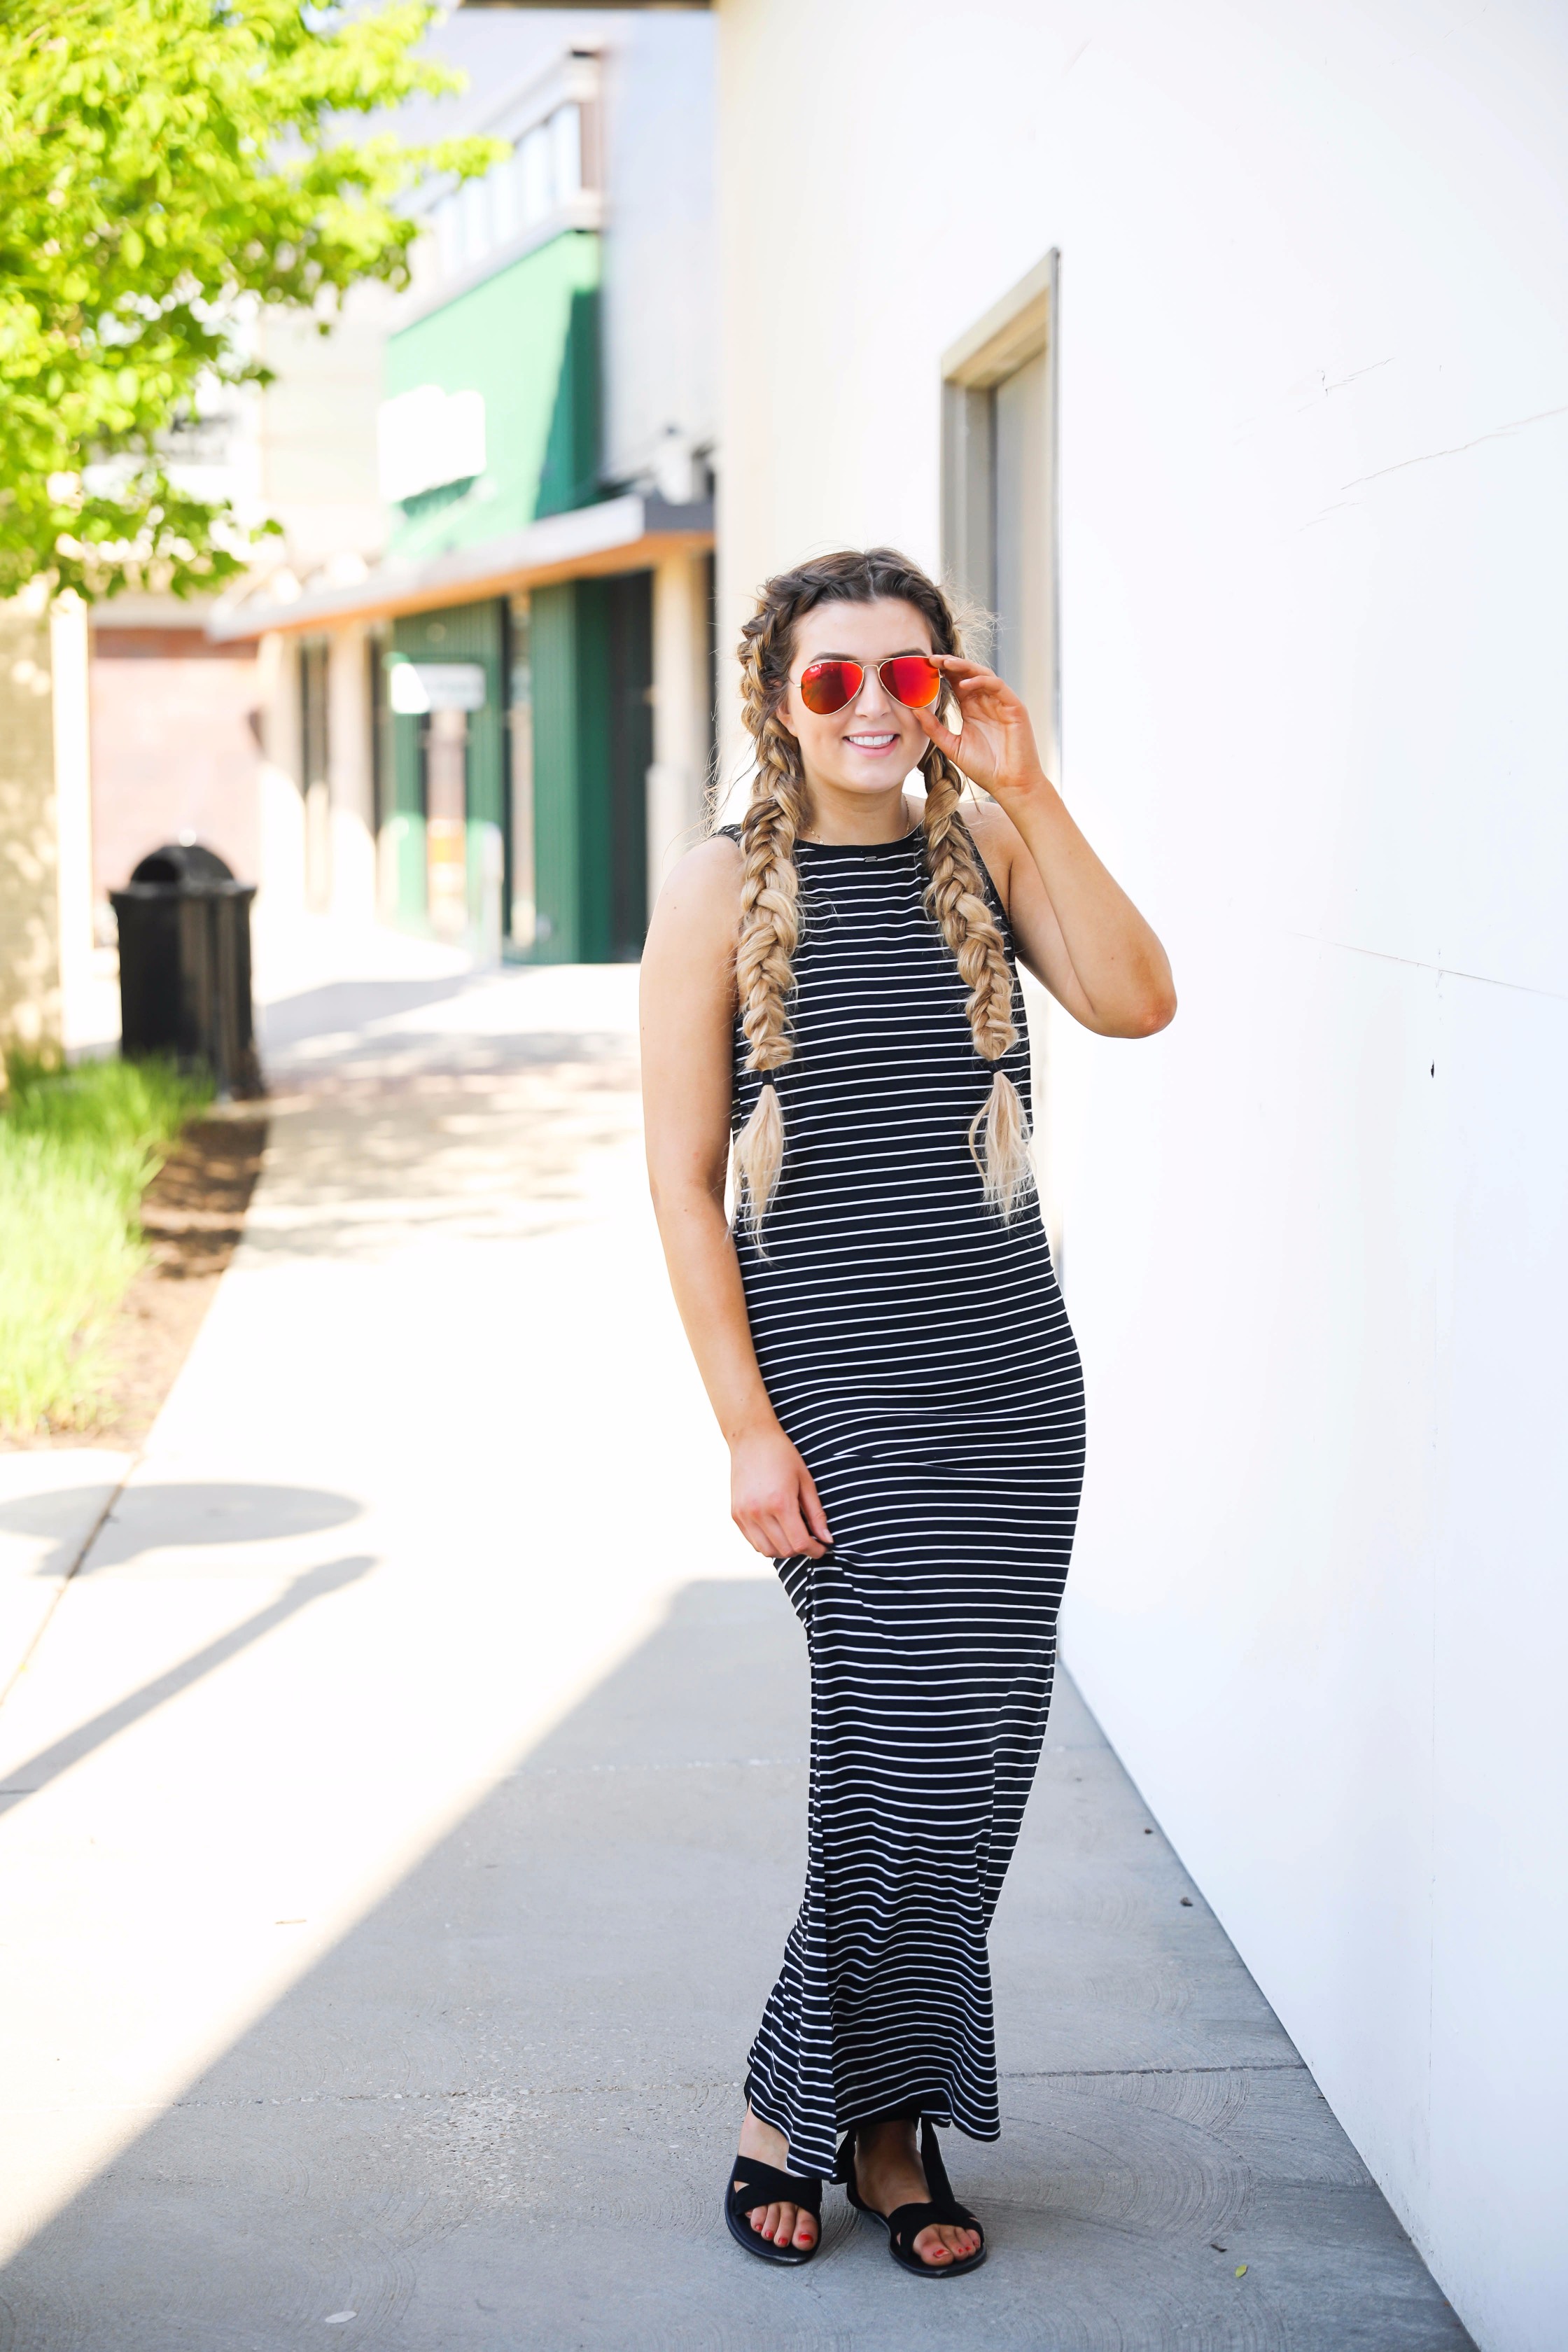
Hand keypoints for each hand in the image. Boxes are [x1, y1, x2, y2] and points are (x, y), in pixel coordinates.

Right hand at [730, 1423, 831, 1559]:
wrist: (751, 1438)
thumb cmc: (783, 1455)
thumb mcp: (806, 1481)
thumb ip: (816, 1514)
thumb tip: (827, 1539)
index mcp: (780, 1503)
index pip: (799, 1543)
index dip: (815, 1550)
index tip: (823, 1547)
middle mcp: (759, 1512)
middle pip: (784, 1550)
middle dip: (802, 1550)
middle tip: (811, 1540)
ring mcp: (744, 1515)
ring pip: (767, 1551)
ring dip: (784, 1550)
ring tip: (794, 1536)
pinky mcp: (735, 1514)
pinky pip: (753, 1541)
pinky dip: (768, 1543)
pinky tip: (778, 1531)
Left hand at [916, 655, 1049, 807]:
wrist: (1009, 784)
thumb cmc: (984, 767)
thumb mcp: (952, 746)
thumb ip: (934, 728)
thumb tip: (914, 709)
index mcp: (971, 708)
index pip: (955, 682)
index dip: (940, 672)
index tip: (922, 667)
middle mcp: (986, 701)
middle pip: (967, 673)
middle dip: (949, 664)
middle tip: (931, 659)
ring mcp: (1001, 702)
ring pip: (983, 674)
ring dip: (964, 667)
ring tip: (945, 664)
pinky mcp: (1014, 706)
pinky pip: (997, 685)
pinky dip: (981, 681)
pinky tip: (964, 683)